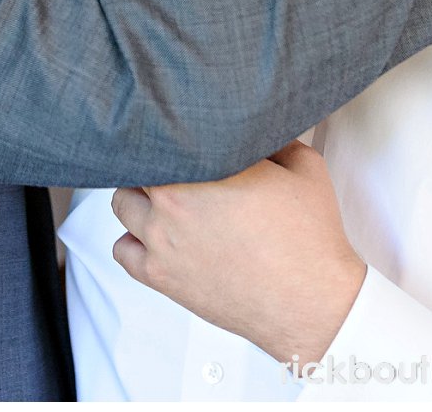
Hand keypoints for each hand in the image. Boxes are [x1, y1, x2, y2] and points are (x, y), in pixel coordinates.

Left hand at [110, 141, 365, 369]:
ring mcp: (161, 240)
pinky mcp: (160, 275)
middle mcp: (172, 200)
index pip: (165, 136)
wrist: (310, 301)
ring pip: (123, 203)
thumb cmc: (309, 239)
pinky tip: (155, 239)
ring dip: (139, 198)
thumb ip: (273, 140)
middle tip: (177, 168)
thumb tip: (254, 130)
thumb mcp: (304, 168)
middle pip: (138, 166)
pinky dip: (133, 241)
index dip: (172, 133)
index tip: (182, 136)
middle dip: (157, 164)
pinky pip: (122, 250)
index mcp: (205, 166)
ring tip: (164, 201)